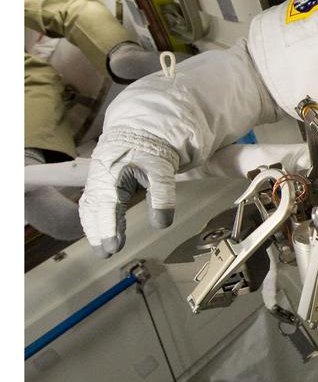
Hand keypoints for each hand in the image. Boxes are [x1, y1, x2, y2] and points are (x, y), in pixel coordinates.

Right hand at [79, 128, 178, 255]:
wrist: (141, 128)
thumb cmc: (150, 149)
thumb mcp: (161, 171)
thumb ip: (162, 197)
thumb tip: (161, 224)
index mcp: (113, 176)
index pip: (108, 207)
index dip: (109, 228)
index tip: (112, 247)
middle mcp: (100, 179)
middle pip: (94, 210)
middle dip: (98, 233)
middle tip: (106, 254)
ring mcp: (98, 179)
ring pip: (90, 207)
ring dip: (94, 227)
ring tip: (102, 247)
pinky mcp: (100, 179)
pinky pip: (92, 201)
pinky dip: (93, 216)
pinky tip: (99, 228)